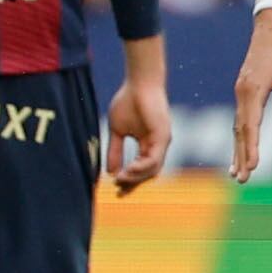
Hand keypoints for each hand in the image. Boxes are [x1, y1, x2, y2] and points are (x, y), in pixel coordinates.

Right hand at [106, 46, 172, 195]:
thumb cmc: (129, 101)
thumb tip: (109, 171)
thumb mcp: (117, 130)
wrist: (139, 82)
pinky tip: (128, 169)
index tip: (117, 190)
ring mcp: (162, 142)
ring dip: (136, 177)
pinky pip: (154, 159)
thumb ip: (115, 150)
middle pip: (148, 174)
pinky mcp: (163, 136)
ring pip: (153, 170)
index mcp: (148, 145)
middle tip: (119, 190)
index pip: (141, 169)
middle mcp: (158, 146)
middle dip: (133, 184)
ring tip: (121, 179)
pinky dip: (141, 167)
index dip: (130, 181)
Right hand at [230, 7, 271, 182]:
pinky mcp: (244, 89)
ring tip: (235, 172)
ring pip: (237, 126)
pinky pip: (240, 118)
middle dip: (241, 156)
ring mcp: (241, 91)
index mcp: (253, 89)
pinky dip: (239, 136)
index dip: (252, 147)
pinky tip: (240, 146)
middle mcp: (242, 93)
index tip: (254, 167)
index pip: (251, 125)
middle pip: (240, 131)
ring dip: (237, 150)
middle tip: (241, 180)